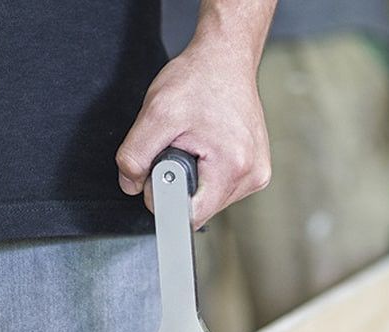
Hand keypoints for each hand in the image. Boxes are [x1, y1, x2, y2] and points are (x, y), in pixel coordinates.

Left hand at [115, 37, 270, 227]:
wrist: (226, 59)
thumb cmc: (198, 79)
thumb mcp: (156, 113)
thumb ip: (135, 155)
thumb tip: (131, 184)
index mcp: (232, 166)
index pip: (191, 215)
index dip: (165, 201)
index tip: (160, 175)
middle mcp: (252, 175)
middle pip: (201, 209)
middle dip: (181, 185)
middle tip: (180, 147)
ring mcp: (258, 174)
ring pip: (211, 200)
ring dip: (195, 179)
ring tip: (196, 144)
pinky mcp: (257, 169)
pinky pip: (222, 189)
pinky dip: (208, 173)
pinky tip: (209, 148)